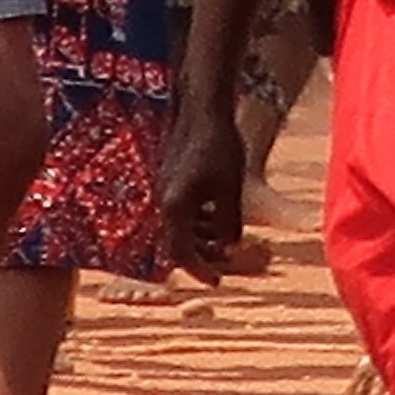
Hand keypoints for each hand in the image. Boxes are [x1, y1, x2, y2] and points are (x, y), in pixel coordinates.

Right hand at [164, 108, 246, 278]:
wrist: (203, 111)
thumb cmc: (220, 147)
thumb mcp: (231, 189)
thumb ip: (228, 222)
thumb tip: (229, 249)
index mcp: (174, 207)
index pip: (182, 252)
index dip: (200, 270)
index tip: (217, 282)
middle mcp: (163, 201)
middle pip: (178, 242)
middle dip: (202, 255)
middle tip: (226, 263)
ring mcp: (164, 189)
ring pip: (180, 226)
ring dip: (202, 237)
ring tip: (226, 241)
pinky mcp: (170, 179)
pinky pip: (181, 210)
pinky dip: (199, 219)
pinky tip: (218, 218)